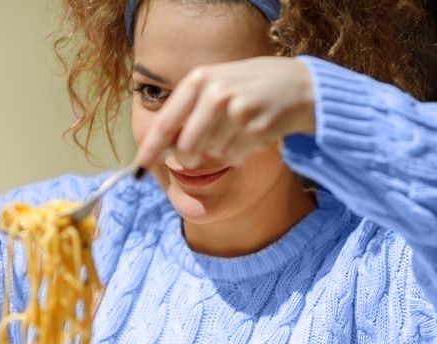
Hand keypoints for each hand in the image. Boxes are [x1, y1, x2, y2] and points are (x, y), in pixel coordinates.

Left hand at [134, 57, 314, 171]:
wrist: (298, 85)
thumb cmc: (249, 88)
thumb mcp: (216, 87)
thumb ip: (189, 113)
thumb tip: (164, 150)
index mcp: (199, 80)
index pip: (165, 123)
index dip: (149, 150)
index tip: (137, 170)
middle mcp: (215, 93)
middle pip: (186, 148)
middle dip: (189, 159)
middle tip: (200, 154)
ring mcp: (237, 110)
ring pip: (212, 154)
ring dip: (222, 151)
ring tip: (238, 129)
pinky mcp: (256, 127)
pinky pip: (235, 156)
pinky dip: (240, 153)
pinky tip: (252, 133)